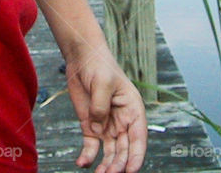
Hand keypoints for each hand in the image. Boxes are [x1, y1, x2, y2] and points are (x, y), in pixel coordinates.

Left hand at [65, 45, 147, 172]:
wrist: (81, 58)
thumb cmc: (98, 65)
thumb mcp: (102, 83)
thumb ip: (100, 107)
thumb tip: (98, 130)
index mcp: (133, 109)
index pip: (139, 137)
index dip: (137, 155)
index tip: (131, 170)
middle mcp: (122, 121)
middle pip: (124, 149)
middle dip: (119, 164)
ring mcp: (106, 125)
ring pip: (109, 151)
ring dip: (106, 165)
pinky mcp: (91, 125)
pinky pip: (92, 145)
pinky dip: (88, 156)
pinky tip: (82, 163)